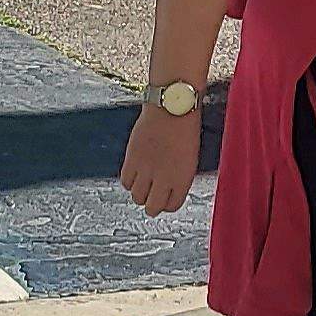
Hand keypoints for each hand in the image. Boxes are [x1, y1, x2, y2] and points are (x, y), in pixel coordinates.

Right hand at [120, 102, 204, 216]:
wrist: (171, 107)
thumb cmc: (185, 126)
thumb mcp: (190, 157)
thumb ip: (179, 176)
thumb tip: (170, 187)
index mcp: (183, 179)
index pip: (172, 206)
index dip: (167, 204)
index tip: (165, 198)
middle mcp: (164, 178)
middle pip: (152, 208)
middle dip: (152, 205)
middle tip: (151, 196)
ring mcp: (146, 170)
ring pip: (136, 197)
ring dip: (139, 192)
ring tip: (143, 182)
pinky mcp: (131, 159)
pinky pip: (125, 181)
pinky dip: (129, 180)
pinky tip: (134, 173)